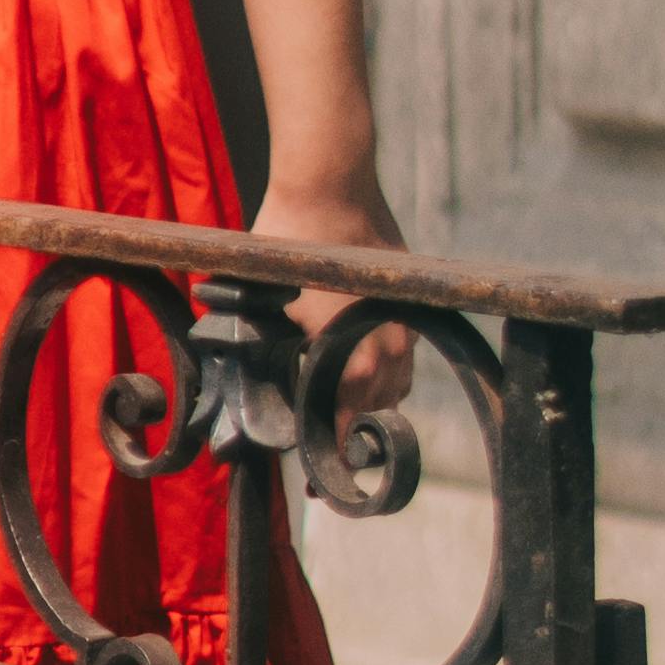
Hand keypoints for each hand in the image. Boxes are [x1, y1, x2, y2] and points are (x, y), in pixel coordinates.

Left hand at [242, 186, 417, 440]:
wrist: (329, 182)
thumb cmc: (288, 246)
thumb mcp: (267, 310)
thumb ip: (271, 357)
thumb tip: (256, 390)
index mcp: (357, 362)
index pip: (349, 430)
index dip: (334, 459)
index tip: (322, 482)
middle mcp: (391, 348)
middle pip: (378, 410)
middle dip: (354, 428)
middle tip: (326, 440)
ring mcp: (406, 321)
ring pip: (397, 381)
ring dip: (373, 396)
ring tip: (344, 402)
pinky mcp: (408, 297)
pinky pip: (403, 348)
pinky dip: (385, 363)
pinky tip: (359, 355)